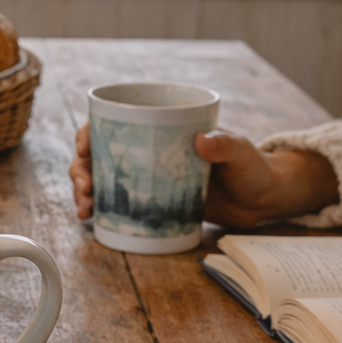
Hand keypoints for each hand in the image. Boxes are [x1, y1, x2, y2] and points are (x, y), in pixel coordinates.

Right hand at [71, 124, 338, 225]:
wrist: (261, 200)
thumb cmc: (252, 168)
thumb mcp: (241, 152)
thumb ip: (226, 145)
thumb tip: (203, 139)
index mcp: (161, 128)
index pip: (113, 123)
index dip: (89, 132)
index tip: (83, 147)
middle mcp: (146, 150)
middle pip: (98, 153)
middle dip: (80, 168)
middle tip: (84, 187)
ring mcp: (146, 178)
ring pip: (101, 178)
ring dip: (84, 190)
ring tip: (84, 209)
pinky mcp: (152, 203)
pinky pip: (117, 203)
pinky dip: (99, 209)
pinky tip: (91, 219)